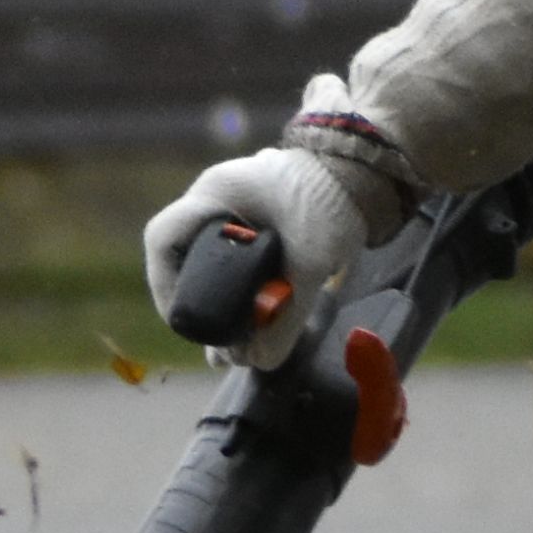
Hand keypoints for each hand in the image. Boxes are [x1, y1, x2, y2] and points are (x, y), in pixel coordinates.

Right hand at [141, 146, 377, 357]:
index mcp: (216, 194)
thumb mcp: (311, 259)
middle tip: (215, 347)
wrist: (370, 170)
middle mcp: (219, 201)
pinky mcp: (261, 225)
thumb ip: (286, 314)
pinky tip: (254, 331)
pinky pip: (237, 265)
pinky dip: (242, 296)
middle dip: (197, 307)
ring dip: (221, 307)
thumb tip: (259, 362)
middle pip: (185, 259)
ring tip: (233, 354)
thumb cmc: (335, 196)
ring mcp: (238, 211)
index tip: (182, 320)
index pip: (163, 239)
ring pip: (212, 266)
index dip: (162, 283)